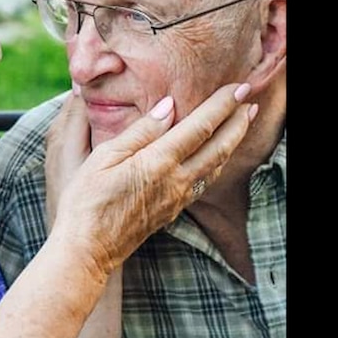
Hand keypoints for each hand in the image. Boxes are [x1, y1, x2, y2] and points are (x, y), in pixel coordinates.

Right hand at [49, 83, 255, 275]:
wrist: (88, 249)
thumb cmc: (86, 200)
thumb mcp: (105, 157)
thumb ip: (140, 131)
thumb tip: (168, 106)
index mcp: (159, 162)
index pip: (200, 127)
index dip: (222, 106)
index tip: (239, 88)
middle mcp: (176, 181)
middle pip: (218, 147)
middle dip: (238, 122)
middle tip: (251, 102)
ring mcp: (177, 198)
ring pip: (216, 166)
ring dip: (232, 142)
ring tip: (242, 124)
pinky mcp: (172, 211)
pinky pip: (205, 182)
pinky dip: (218, 163)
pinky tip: (216, 157)